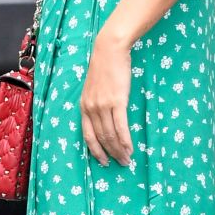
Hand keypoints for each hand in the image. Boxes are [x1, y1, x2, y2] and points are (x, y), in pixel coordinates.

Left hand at [81, 30, 132, 166]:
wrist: (109, 50)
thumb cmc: (104, 67)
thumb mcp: (93, 88)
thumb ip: (96, 103)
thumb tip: (105, 118)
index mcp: (83, 106)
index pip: (87, 135)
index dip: (95, 150)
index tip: (103, 161)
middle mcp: (91, 108)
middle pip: (101, 138)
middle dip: (111, 153)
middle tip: (121, 164)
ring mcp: (103, 105)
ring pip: (111, 135)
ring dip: (120, 149)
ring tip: (127, 159)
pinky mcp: (116, 101)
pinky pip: (121, 126)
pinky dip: (125, 140)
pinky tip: (130, 148)